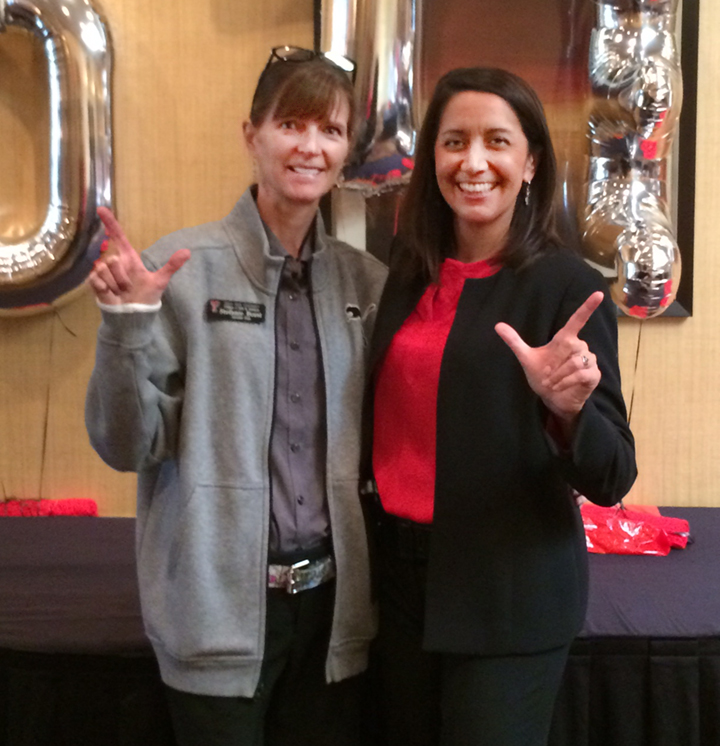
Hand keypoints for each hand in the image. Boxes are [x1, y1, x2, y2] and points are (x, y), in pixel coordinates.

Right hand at [87, 207, 190, 305]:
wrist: (133, 315)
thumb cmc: (146, 297)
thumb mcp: (160, 281)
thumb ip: (171, 266)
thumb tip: (188, 251)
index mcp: (129, 258)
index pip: (118, 237)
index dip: (110, 223)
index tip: (101, 208)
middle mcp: (115, 263)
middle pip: (113, 259)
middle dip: (123, 277)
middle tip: (129, 288)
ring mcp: (103, 272)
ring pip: (105, 269)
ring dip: (116, 285)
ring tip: (121, 292)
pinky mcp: (95, 282)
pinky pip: (96, 279)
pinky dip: (106, 289)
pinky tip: (111, 295)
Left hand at [494, 291, 603, 422]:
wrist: (551, 397)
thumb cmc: (542, 375)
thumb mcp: (526, 357)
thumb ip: (514, 341)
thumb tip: (497, 325)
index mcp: (565, 338)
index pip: (577, 320)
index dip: (587, 307)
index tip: (598, 294)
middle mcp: (579, 346)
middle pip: (571, 346)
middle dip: (555, 364)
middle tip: (546, 375)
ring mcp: (589, 360)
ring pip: (576, 362)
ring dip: (559, 375)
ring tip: (552, 382)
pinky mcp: (593, 374)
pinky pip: (581, 374)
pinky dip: (566, 382)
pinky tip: (559, 386)